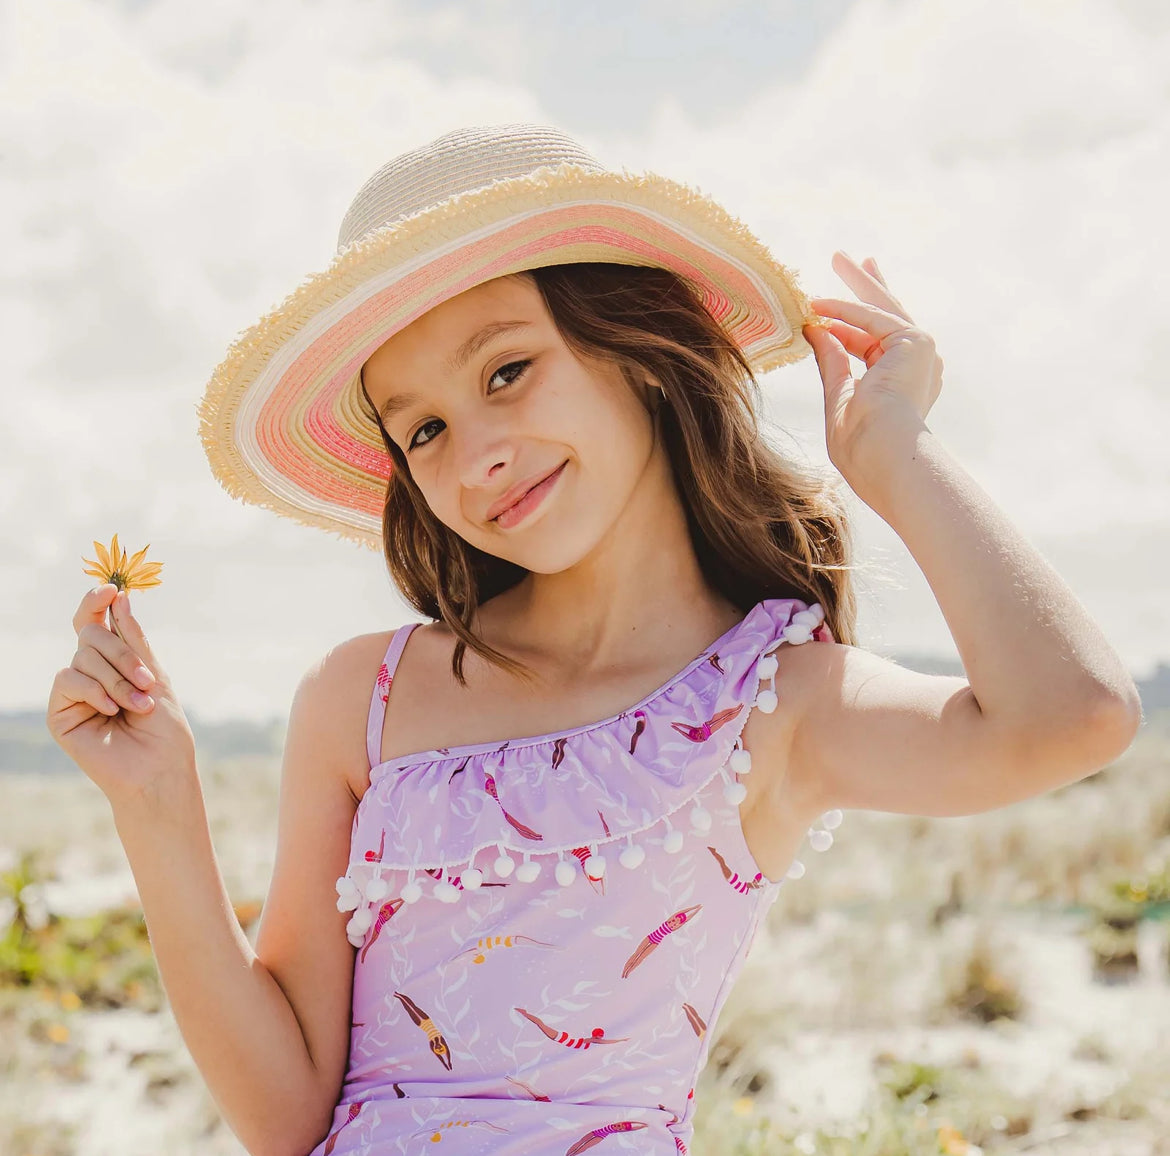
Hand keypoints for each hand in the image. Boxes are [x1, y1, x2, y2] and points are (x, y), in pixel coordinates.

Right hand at [46, 585, 196, 808]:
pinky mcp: (60, 712)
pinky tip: (111, 711)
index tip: (111, 588)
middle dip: (123, 655)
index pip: (95, 622)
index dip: (96, 602)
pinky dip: (94, 691)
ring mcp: (74, 692)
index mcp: (114, 661)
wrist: (159, 768)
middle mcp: (90, 672)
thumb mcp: (154, 674)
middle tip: (147, 682)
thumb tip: (118, 597)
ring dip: (117, 679)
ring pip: (83, 656)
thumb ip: (133, 638)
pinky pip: (68, 680)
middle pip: (90, 635)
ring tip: (138, 705)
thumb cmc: (164, 726)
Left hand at [802, 252, 943, 487]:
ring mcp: (921, 353)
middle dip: (866, 287)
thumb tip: (815, 331)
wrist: (883, 454)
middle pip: (887, 316)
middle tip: (852, 259)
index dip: (851, 321)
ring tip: (837, 256)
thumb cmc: (861, 446)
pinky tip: (818, 304)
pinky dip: (844, 310)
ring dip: (857, 282)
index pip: (876, 342)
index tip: (827, 310)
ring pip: (883, 308)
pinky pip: (872, 318)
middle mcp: (918, 366)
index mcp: (903, 384)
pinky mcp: (916, 343)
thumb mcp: (839, 397)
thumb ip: (832, 363)